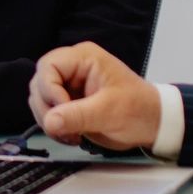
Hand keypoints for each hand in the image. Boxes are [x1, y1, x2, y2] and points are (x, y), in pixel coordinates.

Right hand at [29, 42, 160, 150]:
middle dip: (47, 108)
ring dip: (48, 119)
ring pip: (40, 98)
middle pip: (39, 82)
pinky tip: (70, 135)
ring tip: (70, 134)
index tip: (63, 111)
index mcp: (83, 59)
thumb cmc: (138, 110)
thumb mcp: (109, 112)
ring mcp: (69, 85)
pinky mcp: (69, 103)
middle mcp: (72, 68)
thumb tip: (50, 122)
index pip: (48, 67)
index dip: (50, 90)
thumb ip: (77, 115)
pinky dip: (53, 126)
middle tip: (63, 127)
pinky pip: (48, 111)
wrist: (153, 124)